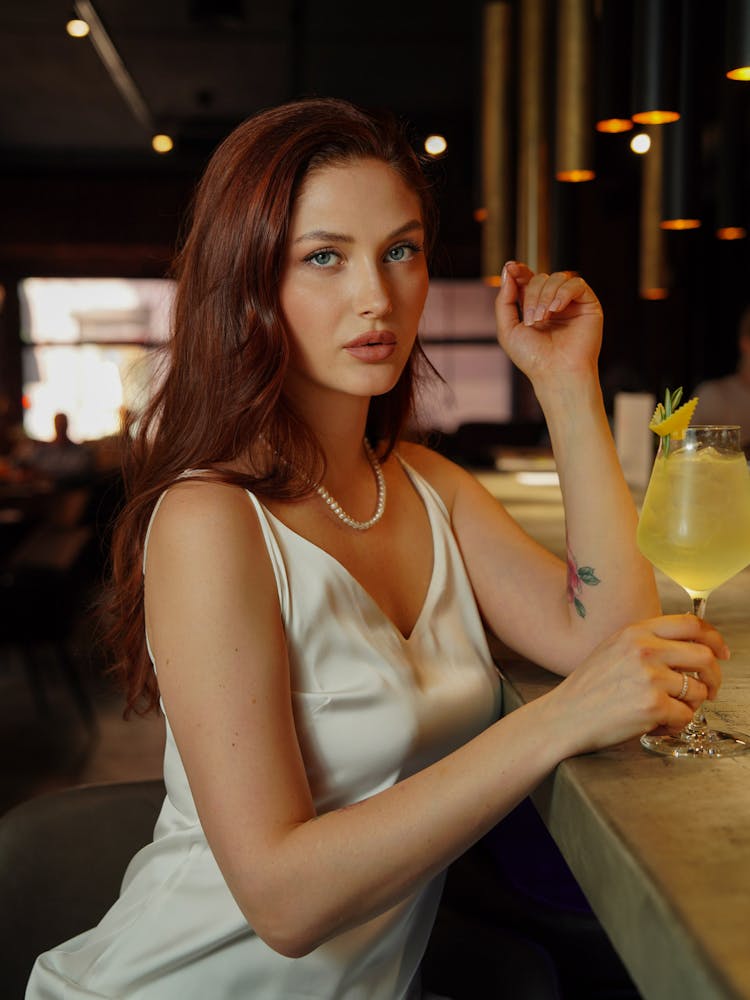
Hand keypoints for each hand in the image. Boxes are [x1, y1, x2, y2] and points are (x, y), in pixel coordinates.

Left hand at [494, 261, 602, 384]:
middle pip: (540, 278)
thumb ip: (504, 300)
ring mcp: (571, 303)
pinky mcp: (588, 304)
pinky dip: (563, 293)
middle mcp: (553, 303)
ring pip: (557, 278)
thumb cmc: (532, 358)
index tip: (511, 267)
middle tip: (532, 319)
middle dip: (531, 295)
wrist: (555, 373)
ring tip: (543, 318)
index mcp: (535, 307)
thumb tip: (508, 270)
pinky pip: (576, 284)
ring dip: (545, 296)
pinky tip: (557, 309)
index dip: (519, 271)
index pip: (528, 279)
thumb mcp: (507, 328)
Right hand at [552, 614, 726, 754]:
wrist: (564, 717)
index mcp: (635, 631)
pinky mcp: (652, 705)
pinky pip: (685, 716)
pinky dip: (676, 725)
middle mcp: (644, 649)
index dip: (714, 638)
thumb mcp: (613, 649)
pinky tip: (656, 724)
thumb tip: (690, 647)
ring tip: (667, 712)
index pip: (690, 624)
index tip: (721, 652)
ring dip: (690, 706)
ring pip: (697, 690)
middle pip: (704, 655)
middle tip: (708, 691)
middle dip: (714, 678)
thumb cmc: (587, 689)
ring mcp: (649, 677)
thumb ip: (647, 643)